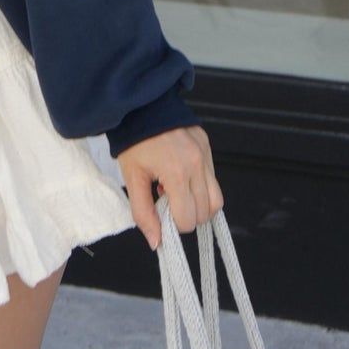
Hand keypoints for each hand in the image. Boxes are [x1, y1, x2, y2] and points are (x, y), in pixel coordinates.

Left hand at [117, 122, 222, 249]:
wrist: (141, 106)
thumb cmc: (134, 142)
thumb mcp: (132, 179)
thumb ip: (143, 214)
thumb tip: (156, 243)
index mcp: (177, 172)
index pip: (188, 220)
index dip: (174, 223)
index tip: (161, 211)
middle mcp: (197, 163)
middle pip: (205, 213)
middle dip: (187, 214)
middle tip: (167, 199)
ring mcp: (205, 153)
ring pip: (216, 199)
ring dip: (199, 204)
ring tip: (177, 191)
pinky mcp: (207, 145)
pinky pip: (213, 178)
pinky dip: (200, 186)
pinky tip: (181, 176)